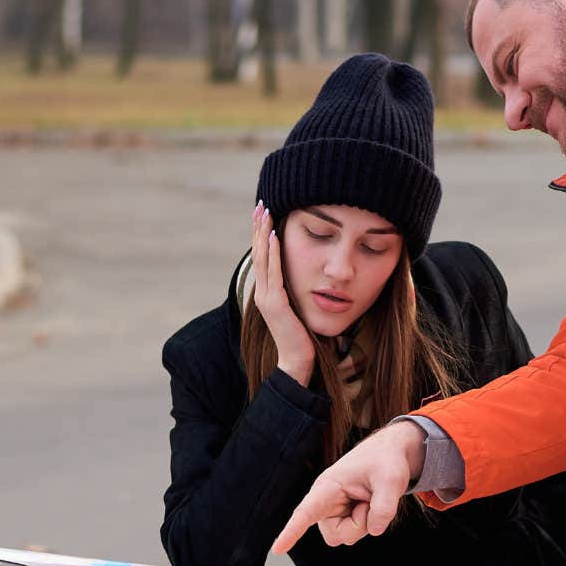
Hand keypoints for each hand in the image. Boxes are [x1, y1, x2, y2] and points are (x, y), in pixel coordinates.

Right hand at [253, 202, 313, 383]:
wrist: (297, 362)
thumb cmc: (302, 337)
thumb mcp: (298, 307)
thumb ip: (295, 291)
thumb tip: (307, 274)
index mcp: (267, 292)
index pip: (263, 257)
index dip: (261, 234)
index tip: (263, 213)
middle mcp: (263, 292)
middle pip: (259, 253)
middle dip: (259, 228)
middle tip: (260, 204)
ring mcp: (267, 298)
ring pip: (263, 259)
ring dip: (264, 234)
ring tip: (265, 213)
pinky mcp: (275, 304)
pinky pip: (274, 273)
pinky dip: (274, 253)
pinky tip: (276, 237)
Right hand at [272, 421, 426, 551]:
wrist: (390, 454)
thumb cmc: (385, 460)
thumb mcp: (391, 480)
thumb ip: (384, 508)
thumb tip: (375, 531)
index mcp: (328, 487)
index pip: (306, 512)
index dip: (291, 531)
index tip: (277, 549)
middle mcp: (326, 501)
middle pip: (335, 534)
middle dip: (358, 526)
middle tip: (370, 502)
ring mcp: (334, 511)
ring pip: (345, 537)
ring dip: (364, 524)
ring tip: (370, 499)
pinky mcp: (344, 516)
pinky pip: (354, 533)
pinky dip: (368, 523)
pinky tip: (370, 504)